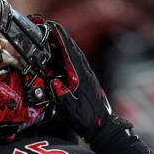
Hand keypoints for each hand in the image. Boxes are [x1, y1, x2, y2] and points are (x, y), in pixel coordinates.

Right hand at [46, 21, 112, 140]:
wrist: (103, 127)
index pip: (70, 53)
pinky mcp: (87, 80)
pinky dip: (68, 54)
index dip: (61, 39)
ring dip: (65, 44)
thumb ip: (62, 95)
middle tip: (50, 26)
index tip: (53, 27)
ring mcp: (87, 75)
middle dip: (62, 36)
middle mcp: (86, 73)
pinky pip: (76, 62)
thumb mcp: (71, 110)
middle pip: (73, 49)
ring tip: (54, 35)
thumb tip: (53, 82)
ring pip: (75, 54)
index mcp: (82, 77)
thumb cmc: (88, 119)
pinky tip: (62, 54)